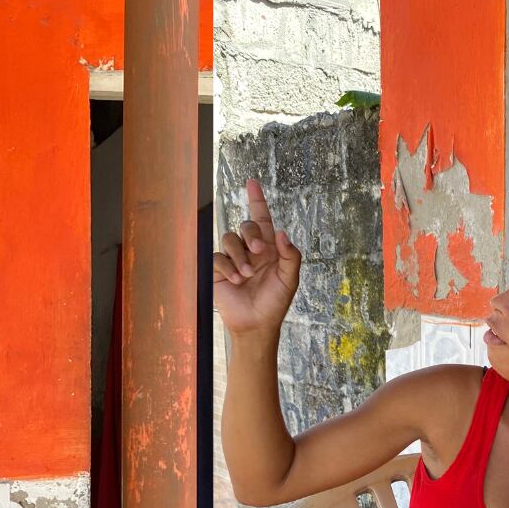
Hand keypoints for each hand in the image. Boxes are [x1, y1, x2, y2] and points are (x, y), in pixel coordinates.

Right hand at [213, 179, 302, 335]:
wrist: (256, 324)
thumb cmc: (274, 302)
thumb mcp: (290, 279)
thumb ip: (290, 255)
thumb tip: (281, 233)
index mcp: (268, 248)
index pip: (261, 218)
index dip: (256, 200)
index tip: (252, 183)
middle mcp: (249, 250)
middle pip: (245, 225)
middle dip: (251, 234)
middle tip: (259, 251)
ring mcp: (233, 259)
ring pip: (229, 238)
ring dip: (240, 256)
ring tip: (247, 276)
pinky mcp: (218, 270)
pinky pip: (218, 257)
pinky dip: (228, 267)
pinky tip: (236, 280)